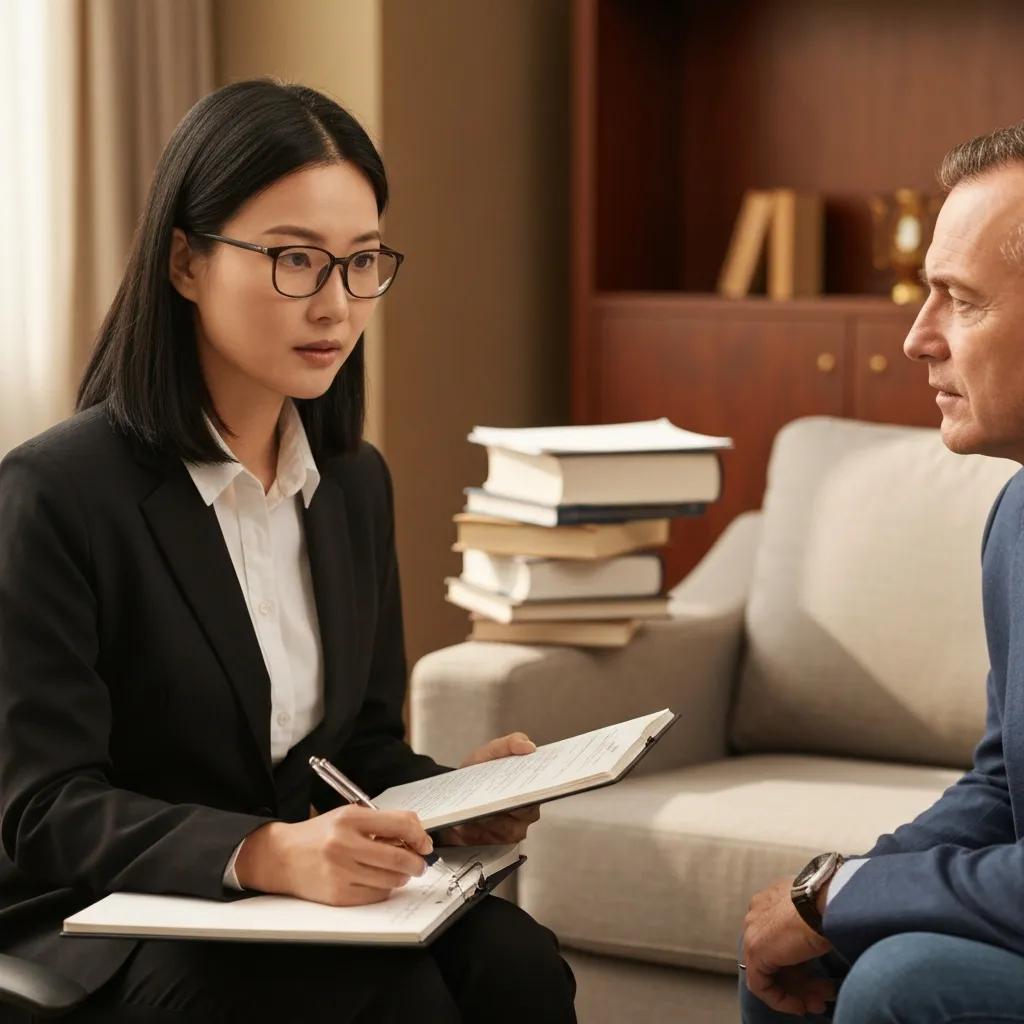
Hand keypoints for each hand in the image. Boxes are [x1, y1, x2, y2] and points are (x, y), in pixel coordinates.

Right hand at [234, 805, 433, 905]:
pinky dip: (384, 889)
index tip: (424, 843)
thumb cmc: (320, 835)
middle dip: (417, 863)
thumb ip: (381, 822)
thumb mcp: (348, 816)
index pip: (400, 824)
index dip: (419, 835)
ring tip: (398, 871)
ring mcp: (340, 872)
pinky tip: (377, 880)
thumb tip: (416, 836)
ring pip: (391, 879)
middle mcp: (344, 844)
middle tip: (420, 863)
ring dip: (402, 877)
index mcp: (350, 818)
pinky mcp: (338, 895)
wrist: (281, 856)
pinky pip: (376, 895)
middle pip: (399, 857)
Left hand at [435, 732, 540, 846]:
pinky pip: (491, 840)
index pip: (541, 791)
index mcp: (530, 788)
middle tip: (495, 797)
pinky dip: (478, 831)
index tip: (526, 785)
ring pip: (508, 829)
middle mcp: (526, 812)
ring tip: (476, 809)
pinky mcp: (496, 844)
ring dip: (491, 819)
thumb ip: (509, 744)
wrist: (454, 794)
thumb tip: (529, 746)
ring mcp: (513, 831)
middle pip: (525, 813)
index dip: (538, 789)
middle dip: (509, 805)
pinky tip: (468, 822)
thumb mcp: (490, 752)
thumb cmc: (477, 773)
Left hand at [741, 879, 834, 1015]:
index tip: (821, 976)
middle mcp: (758, 912)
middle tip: (823, 995)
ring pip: (770, 972)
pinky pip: (761, 985)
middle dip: (801, 981)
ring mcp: (753, 930)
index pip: (780, 939)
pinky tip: (801, 1006)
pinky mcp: (755, 949)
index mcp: (772, 899)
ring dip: (797, 993)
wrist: (825, 899)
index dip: (801, 964)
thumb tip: (815, 946)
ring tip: (819, 1003)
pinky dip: (781, 1000)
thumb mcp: (819, 912)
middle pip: (776, 957)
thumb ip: (810, 927)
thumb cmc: (830, 901)